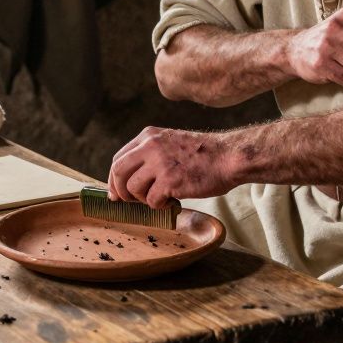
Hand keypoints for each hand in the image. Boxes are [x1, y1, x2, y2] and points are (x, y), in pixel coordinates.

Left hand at [107, 127, 234, 207]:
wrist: (228, 156)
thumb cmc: (203, 154)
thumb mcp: (170, 143)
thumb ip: (150, 155)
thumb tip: (129, 179)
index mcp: (149, 136)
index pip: (118, 159)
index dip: (114, 179)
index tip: (117, 193)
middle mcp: (150, 146)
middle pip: (118, 172)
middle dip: (120, 191)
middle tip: (130, 202)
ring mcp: (159, 163)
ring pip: (132, 189)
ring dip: (143, 200)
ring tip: (160, 198)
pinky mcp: (170, 180)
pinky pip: (152, 201)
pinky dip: (160, 206)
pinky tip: (172, 201)